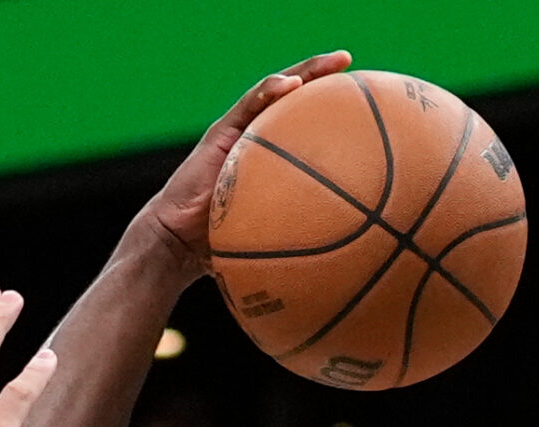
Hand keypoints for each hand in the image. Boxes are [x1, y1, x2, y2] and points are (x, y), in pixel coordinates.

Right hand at [139, 52, 351, 274]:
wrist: (179, 242)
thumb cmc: (224, 245)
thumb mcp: (273, 234)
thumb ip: (302, 229)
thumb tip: (352, 254)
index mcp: (269, 155)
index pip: (303, 120)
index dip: (329, 104)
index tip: (360, 96)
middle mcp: (254, 136)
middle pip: (293, 96)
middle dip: (322, 74)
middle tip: (348, 60)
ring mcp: (237, 130)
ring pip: (274, 90)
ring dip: (304, 71)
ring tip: (333, 62)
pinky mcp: (220, 132)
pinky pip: (248, 104)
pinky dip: (271, 90)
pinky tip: (293, 84)